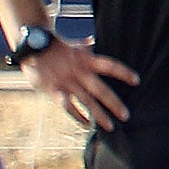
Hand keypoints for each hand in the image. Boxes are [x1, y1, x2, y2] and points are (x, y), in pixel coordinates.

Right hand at [15, 35, 136, 130]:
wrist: (32, 47)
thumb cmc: (52, 47)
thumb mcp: (71, 45)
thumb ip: (83, 47)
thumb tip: (91, 42)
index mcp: (86, 60)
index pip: (110, 66)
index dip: (123, 73)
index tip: (136, 81)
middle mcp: (79, 72)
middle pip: (101, 89)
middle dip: (114, 103)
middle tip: (125, 116)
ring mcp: (67, 83)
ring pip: (86, 102)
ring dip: (98, 115)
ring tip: (109, 126)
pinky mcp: (54, 90)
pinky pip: (68, 107)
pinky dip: (76, 116)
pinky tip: (85, 124)